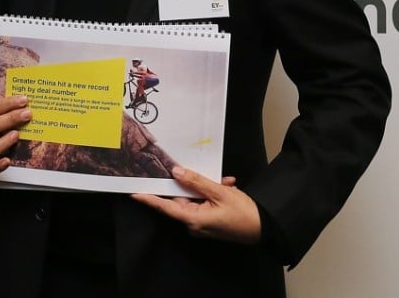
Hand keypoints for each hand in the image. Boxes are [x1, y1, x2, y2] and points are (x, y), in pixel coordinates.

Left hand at [131, 166, 260, 244]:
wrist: (265, 228)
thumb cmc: (243, 213)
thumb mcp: (219, 192)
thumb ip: (196, 181)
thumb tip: (175, 172)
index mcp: (193, 219)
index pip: (165, 206)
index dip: (149, 199)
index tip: (133, 192)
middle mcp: (194, 224)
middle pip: (182, 199)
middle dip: (193, 184)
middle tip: (204, 173)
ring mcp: (202, 225)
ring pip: (196, 199)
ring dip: (207, 188)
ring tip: (225, 183)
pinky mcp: (210, 223)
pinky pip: (205, 204)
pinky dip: (214, 194)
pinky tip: (228, 186)